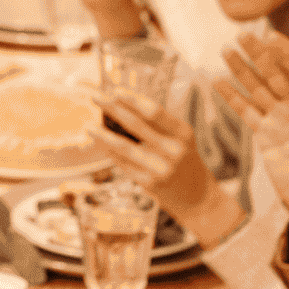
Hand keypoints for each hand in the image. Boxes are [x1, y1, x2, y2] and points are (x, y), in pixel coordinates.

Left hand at [90, 91, 237, 244]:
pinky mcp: (150, 183)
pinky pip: (124, 164)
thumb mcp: (182, 139)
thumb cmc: (185, 161)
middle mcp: (173, 150)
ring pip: (124, 147)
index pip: (154, 111)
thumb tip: (125, 104)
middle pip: (136, 125)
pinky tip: (104, 147)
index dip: (132, 100)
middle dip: (112, 109)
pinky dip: (112, 154)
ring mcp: (161, 168)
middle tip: (95, 98)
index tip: (114, 90)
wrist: (198, 197)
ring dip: (103, 136)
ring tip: (89, 128)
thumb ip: (159, 124)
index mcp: (182, 133)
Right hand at [213, 33, 288, 223]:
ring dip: (243, 69)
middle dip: (260, 55)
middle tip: (243, 35)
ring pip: (258, 88)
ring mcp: (281, 119)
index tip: (273, 37)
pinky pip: (246, 111)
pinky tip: (218, 81)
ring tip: (226, 50)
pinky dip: (232, 97)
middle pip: (277, 74)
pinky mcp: (265, 135)